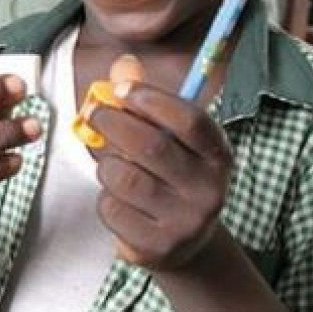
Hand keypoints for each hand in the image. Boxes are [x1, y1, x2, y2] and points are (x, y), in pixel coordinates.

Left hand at [88, 82, 231, 270]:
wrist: (182, 243)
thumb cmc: (168, 178)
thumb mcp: (167, 140)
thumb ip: (145, 104)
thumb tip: (123, 65)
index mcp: (217, 156)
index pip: (190, 121)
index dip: (153, 100)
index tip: (122, 90)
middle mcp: (209, 189)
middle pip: (151, 146)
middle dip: (114, 124)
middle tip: (94, 115)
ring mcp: (186, 221)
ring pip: (125, 178)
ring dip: (106, 166)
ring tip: (111, 166)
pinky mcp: (158, 246)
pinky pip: (112, 209)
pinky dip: (105, 199)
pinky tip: (117, 201)